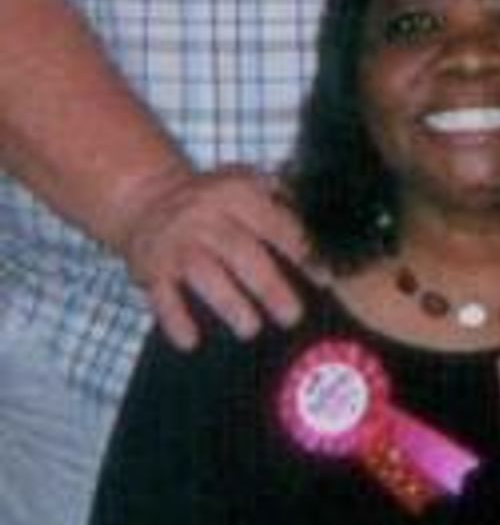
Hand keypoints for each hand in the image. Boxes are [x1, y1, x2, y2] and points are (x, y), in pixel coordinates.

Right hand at [114, 164, 308, 348]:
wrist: (146, 196)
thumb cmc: (213, 201)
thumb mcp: (245, 183)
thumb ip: (283, 200)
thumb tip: (327, 225)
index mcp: (236, 194)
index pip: (275, 225)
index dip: (301, 253)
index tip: (323, 281)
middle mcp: (204, 215)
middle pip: (241, 252)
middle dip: (269, 287)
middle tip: (292, 316)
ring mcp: (175, 241)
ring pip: (203, 272)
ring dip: (228, 302)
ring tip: (250, 328)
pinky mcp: (150, 266)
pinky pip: (161, 294)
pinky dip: (174, 318)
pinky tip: (190, 341)